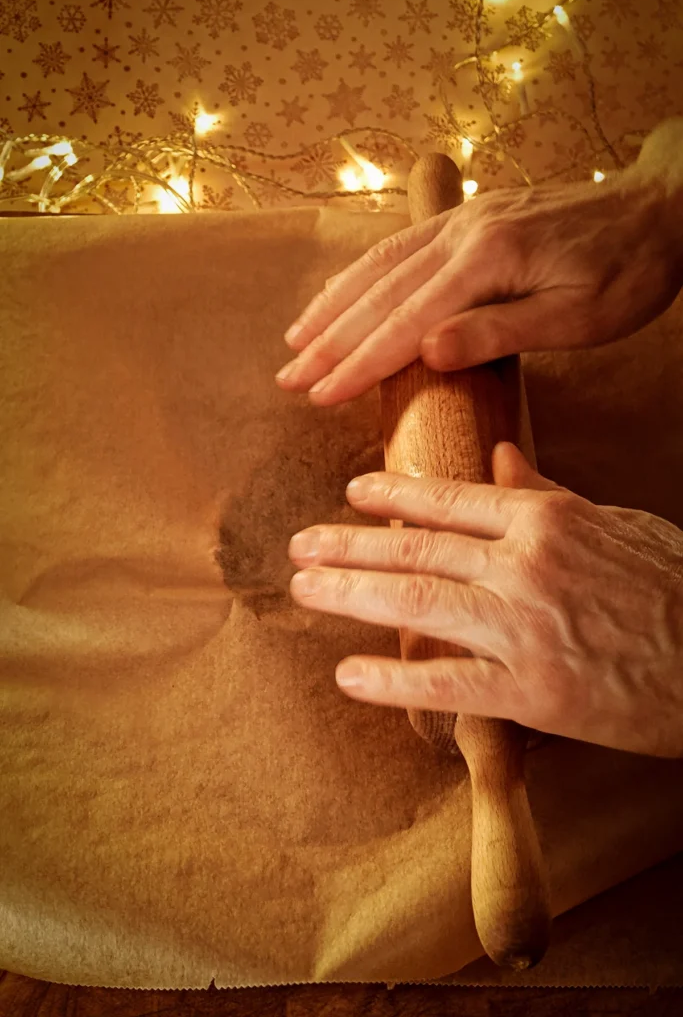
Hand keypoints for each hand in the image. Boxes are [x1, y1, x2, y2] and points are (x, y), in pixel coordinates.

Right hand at [276, 147, 681, 406]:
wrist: (662, 206)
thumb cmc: (629, 270)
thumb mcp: (578, 316)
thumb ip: (500, 332)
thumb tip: (427, 352)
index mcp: (487, 261)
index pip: (405, 322)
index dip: (357, 363)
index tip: (319, 395)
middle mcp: (463, 234)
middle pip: (379, 295)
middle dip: (328, 340)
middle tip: (288, 379)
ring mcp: (464, 221)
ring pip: (380, 265)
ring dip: (333, 304)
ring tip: (293, 338)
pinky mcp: (471, 219)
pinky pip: (400, 247)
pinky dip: (361, 274)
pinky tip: (342, 291)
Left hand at [288, 444, 682, 757]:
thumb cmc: (673, 586)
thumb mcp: (613, 523)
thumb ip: (544, 493)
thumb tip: (495, 457)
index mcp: (544, 519)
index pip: (446, 500)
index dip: (389, 496)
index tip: (347, 494)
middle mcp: (523, 565)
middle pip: (414, 550)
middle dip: (346, 546)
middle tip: (298, 546)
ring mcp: (522, 628)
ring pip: (415, 604)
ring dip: (348, 595)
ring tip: (304, 589)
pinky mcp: (530, 692)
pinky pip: (446, 683)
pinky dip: (392, 679)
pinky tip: (349, 675)